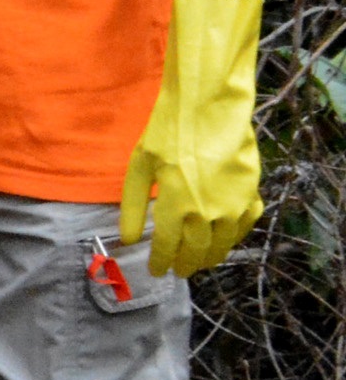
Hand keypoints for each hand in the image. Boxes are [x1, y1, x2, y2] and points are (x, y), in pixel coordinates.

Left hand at [119, 0, 263, 277]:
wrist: (208, 106)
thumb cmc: (167, 133)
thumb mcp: (139, 168)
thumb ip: (134, 207)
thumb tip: (128, 239)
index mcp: (177, 208)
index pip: (168, 248)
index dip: (161, 263)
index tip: (157, 271)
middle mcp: (208, 212)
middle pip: (197, 251)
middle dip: (187, 265)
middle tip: (179, 272)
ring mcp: (234, 203)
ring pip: (224, 243)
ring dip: (211, 256)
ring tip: (201, 262)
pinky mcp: (251, 190)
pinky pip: (246, 223)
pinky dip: (235, 236)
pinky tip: (225, 238)